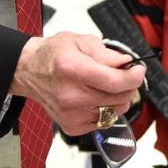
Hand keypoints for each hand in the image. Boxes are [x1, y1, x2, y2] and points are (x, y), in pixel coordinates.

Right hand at [9, 32, 145, 135]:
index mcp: (73, 70)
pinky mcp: (72, 126)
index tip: (138, 70)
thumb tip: (127, 63)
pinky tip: (95, 97)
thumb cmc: (54, 54)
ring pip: (116, 111)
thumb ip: (107, 53)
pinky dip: (107, 109)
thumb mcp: (81, 41)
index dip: (135, 76)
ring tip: (106, 85)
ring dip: (119, 98)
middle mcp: (71, 96)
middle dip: (129, 85)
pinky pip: (105, 121)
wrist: (29, 71)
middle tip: (123, 74)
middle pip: (120, 98)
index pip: (116, 82)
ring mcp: (70, 114)